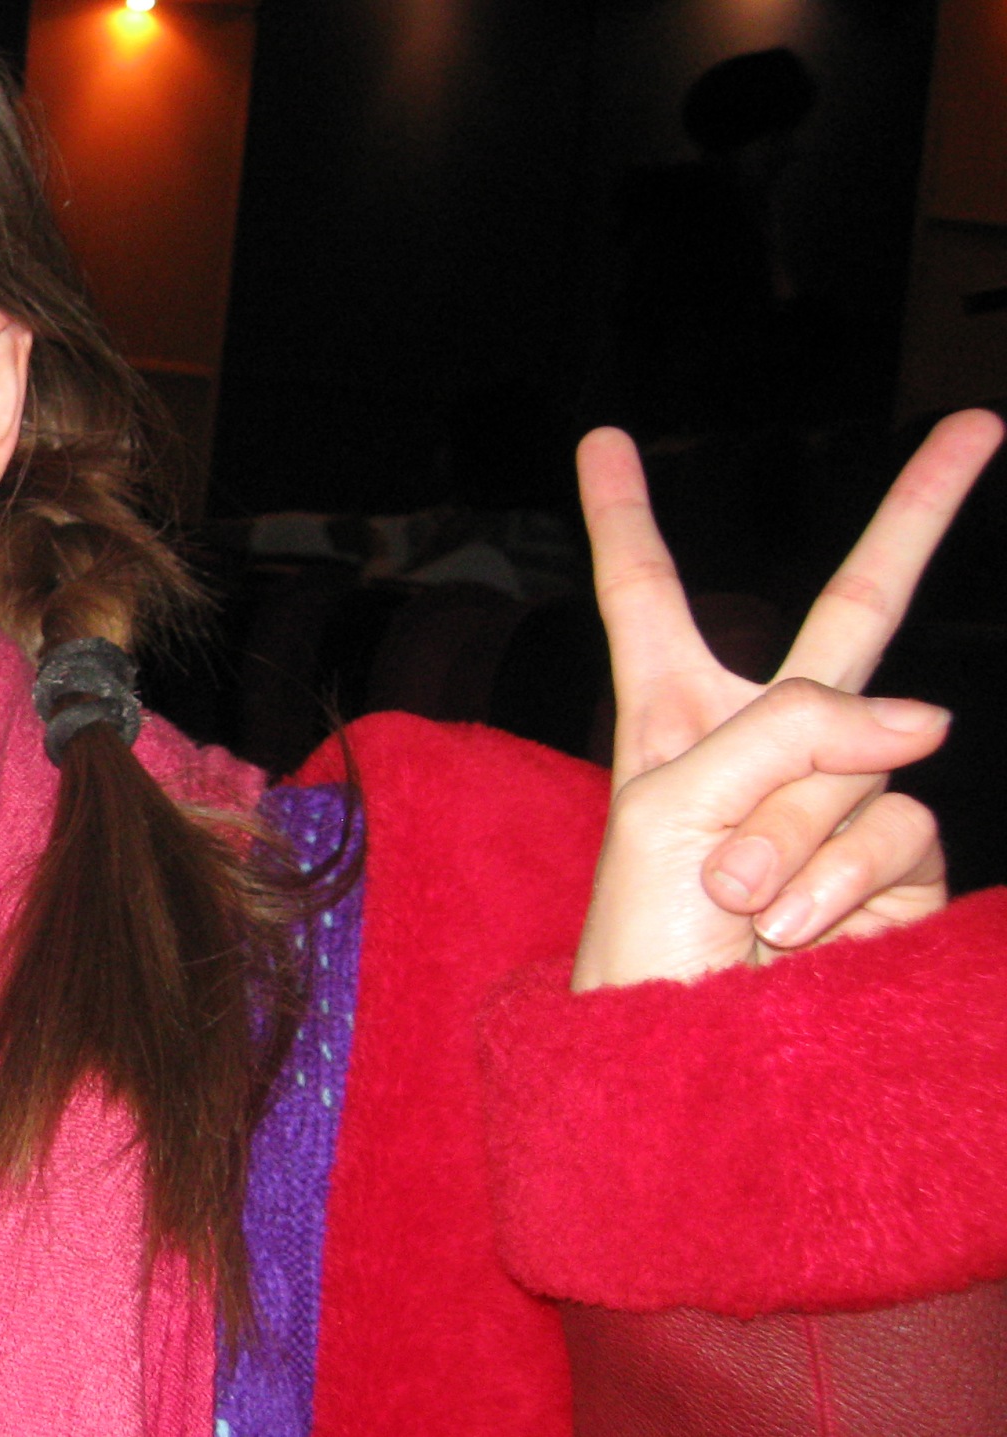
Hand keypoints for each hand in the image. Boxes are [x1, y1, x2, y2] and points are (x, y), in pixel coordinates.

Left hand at [569, 409, 998, 990]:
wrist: (691, 1040)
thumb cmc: (646, 926)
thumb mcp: (673, 801)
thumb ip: (793, 727)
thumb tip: (926, 722)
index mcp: (673, 710)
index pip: (645, 593)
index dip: (623, 515)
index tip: (599, 440)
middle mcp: (765, 738)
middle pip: (857, 606)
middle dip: (921, 513)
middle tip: (977, 424)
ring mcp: (840, 795)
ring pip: (864, 760)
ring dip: (795, 834)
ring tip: (739, 900)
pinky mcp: (898, 862)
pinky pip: (898, 830)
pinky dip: (843, 882)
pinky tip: (798, 934)